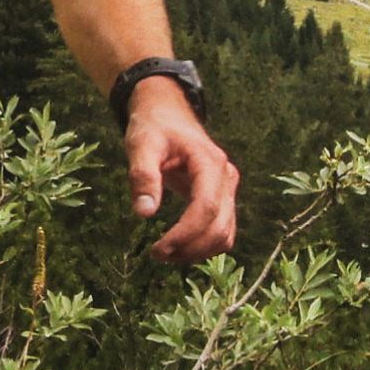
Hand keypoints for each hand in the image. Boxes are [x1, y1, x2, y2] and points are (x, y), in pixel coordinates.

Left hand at [123, 80, 240, 263]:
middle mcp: (226, 178)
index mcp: (209, 163)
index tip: (158, 249)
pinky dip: (203, 246)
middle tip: (157, 254)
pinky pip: (222, 231)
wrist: (167, 114)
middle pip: (219, 226)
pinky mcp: (222, 198)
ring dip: (198, 251)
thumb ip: (143, 176)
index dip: (185, 234)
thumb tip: (144, 214)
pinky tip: (178, 247)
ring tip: (165, 254)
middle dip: (190, 247)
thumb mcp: (142, 144)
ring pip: (224, 234)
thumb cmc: (153, 127)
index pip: (207, 208)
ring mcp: (227, 189)